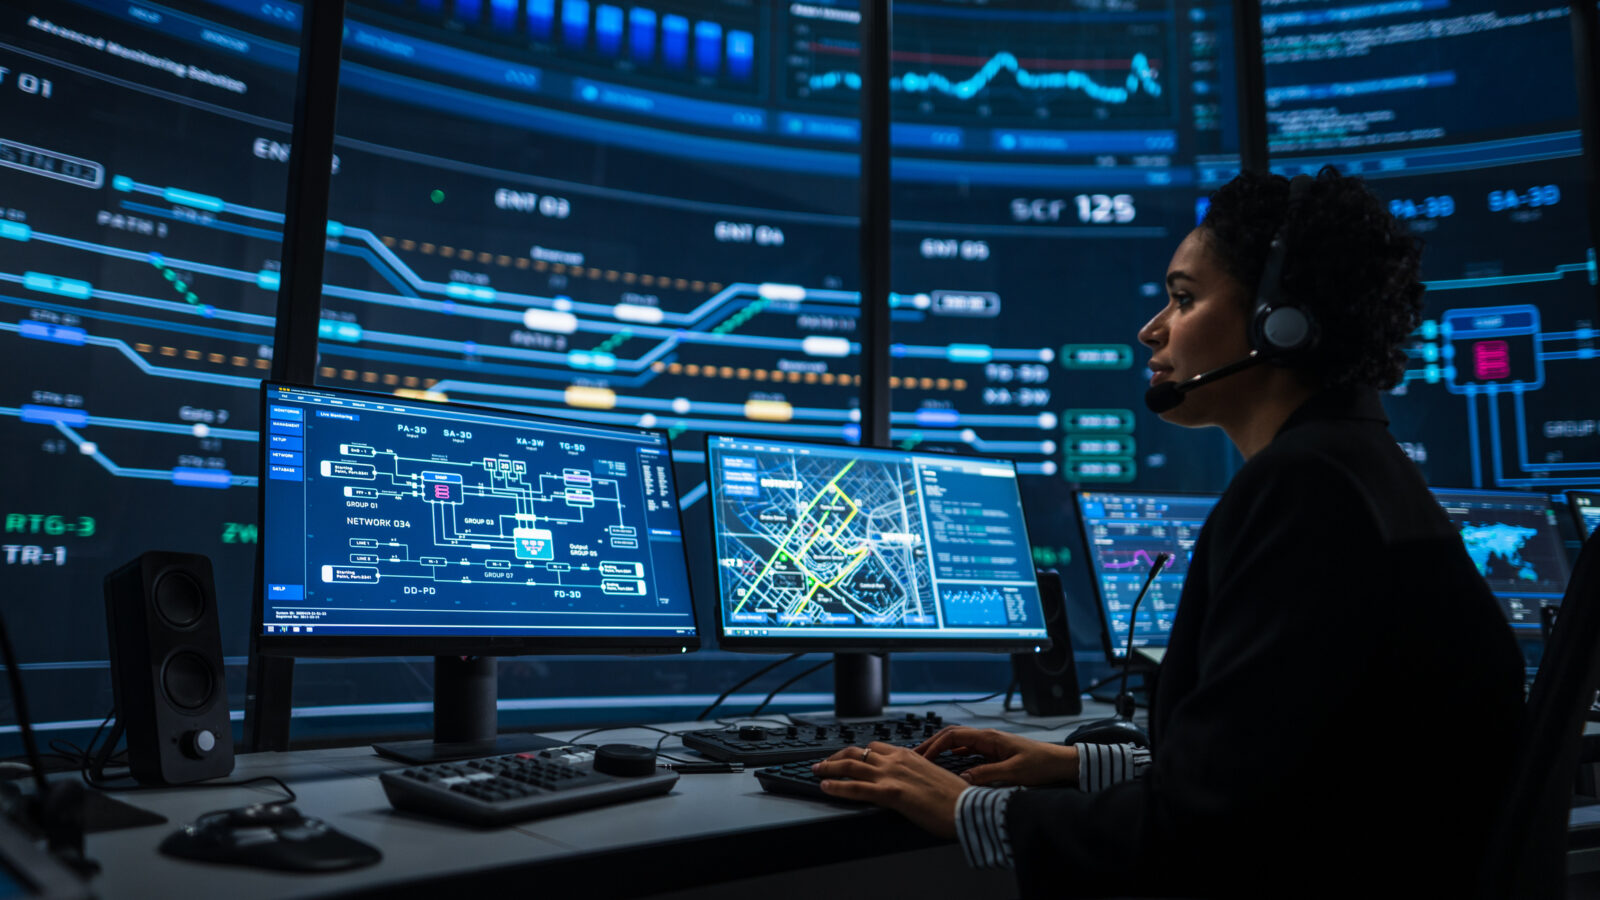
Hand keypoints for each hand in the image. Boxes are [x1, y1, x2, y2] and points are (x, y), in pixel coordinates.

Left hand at [810, 742, 967, 838]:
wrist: (968, 807)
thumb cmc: (954, 797)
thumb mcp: (931, 776)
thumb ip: (914, 774)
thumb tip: (906, 781)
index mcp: (907, 755)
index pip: (874, 747)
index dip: (855, 752)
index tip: (844, 757)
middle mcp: (897, 760)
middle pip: (857, 752)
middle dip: (836, 756)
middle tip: (823, 762)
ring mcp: (892, 775)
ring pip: (851, 766)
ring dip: (829, 767)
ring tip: (815, 771)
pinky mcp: (891, 793)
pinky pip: (856, 788)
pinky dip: (837, 786)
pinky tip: (825, 786)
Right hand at [916, 726, 1078, 787]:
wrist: (1060, 763)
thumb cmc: (1041, 764)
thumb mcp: (1013, 773)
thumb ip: (987, 775)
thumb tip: (962, 781)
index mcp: (989, 738)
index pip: (954, 736)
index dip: (935, 745)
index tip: (921, 756)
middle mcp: (988, 737)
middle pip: (953, 736)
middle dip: (933, 744)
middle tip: (915, 756)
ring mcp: (991, 744)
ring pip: (960, 742)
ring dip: (942, 749)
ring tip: (927, 759)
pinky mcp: (995, 752)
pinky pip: (969, 750)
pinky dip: (954, 754)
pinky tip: (949, 762)